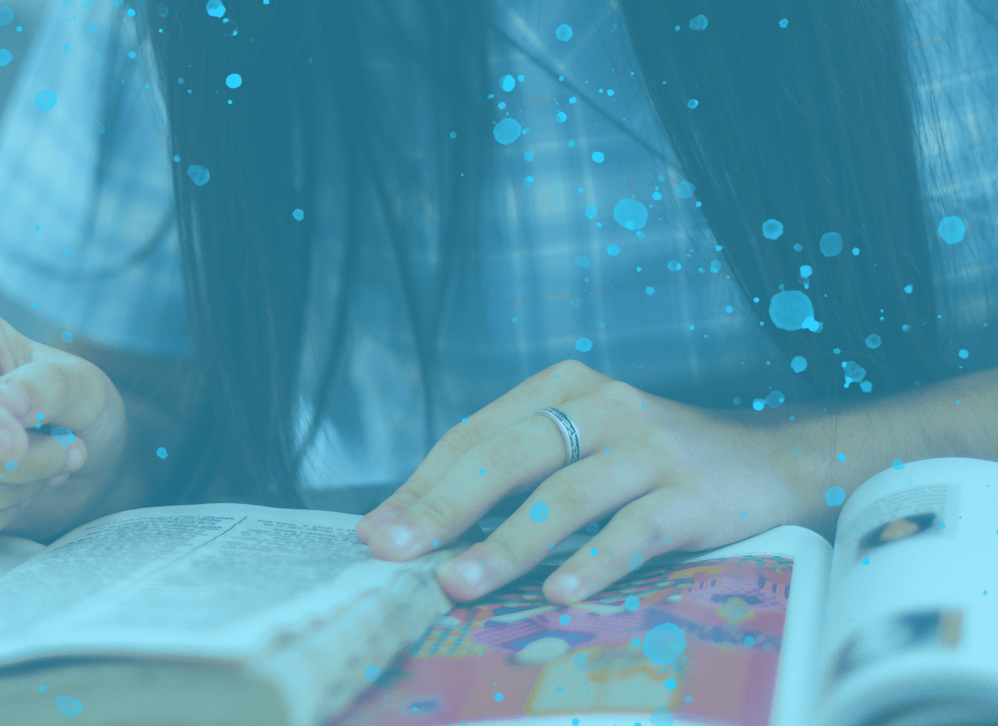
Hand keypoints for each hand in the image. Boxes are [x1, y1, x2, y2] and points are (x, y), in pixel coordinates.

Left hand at [355, 360, 814, 604]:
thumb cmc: (653, 466)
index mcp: (560, 389)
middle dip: (444, 508)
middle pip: (507, 456)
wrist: (773, 464)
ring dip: (507, 543)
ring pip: (563, 495)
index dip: (422, 486)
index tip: (377, 533)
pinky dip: (593, 560)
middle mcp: (602, 406)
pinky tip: (559, 592)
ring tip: (460, 582)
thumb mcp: (581, 452)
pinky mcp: (691, 491)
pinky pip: (633, 529)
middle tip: (397, 551)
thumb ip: (514, 480)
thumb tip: (421, 531)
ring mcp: (650, 446)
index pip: (474, 437)